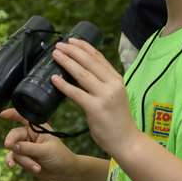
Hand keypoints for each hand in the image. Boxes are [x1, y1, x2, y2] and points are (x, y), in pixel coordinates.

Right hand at [0, 108, 78, 180]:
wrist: (64, 173)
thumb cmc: (59, 157)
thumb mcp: (45, 151)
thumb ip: (28, 148)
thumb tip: (12, 146)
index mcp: (38, 128)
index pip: (23, 117)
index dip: (12, 114)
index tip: (2, 114)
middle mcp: (30, 136)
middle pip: (14, 136)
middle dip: (14, 144)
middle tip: (9, 146)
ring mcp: (26, 147)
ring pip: (14, 151)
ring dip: (23, 160)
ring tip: (36, 167)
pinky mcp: (24, 158)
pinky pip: (14, 159)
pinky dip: (17, 163)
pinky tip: (15, 167)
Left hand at [51, 38, 139, 157]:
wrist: (127, 140)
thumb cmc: (117, 119)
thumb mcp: (113, 95)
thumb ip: (101, 83)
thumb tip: (79, 73)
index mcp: (116, 79)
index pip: (99, 57)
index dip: (84, 47)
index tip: (72, 40)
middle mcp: (112, 84)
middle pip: (89, 62)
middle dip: (72, 51)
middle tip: (59, 45)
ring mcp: (105, 96)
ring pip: (82, 74)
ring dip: (66, 62)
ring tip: (55, 55)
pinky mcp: (96, 108)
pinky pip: (76, 93)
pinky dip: (64, 84)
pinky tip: (54, 79)